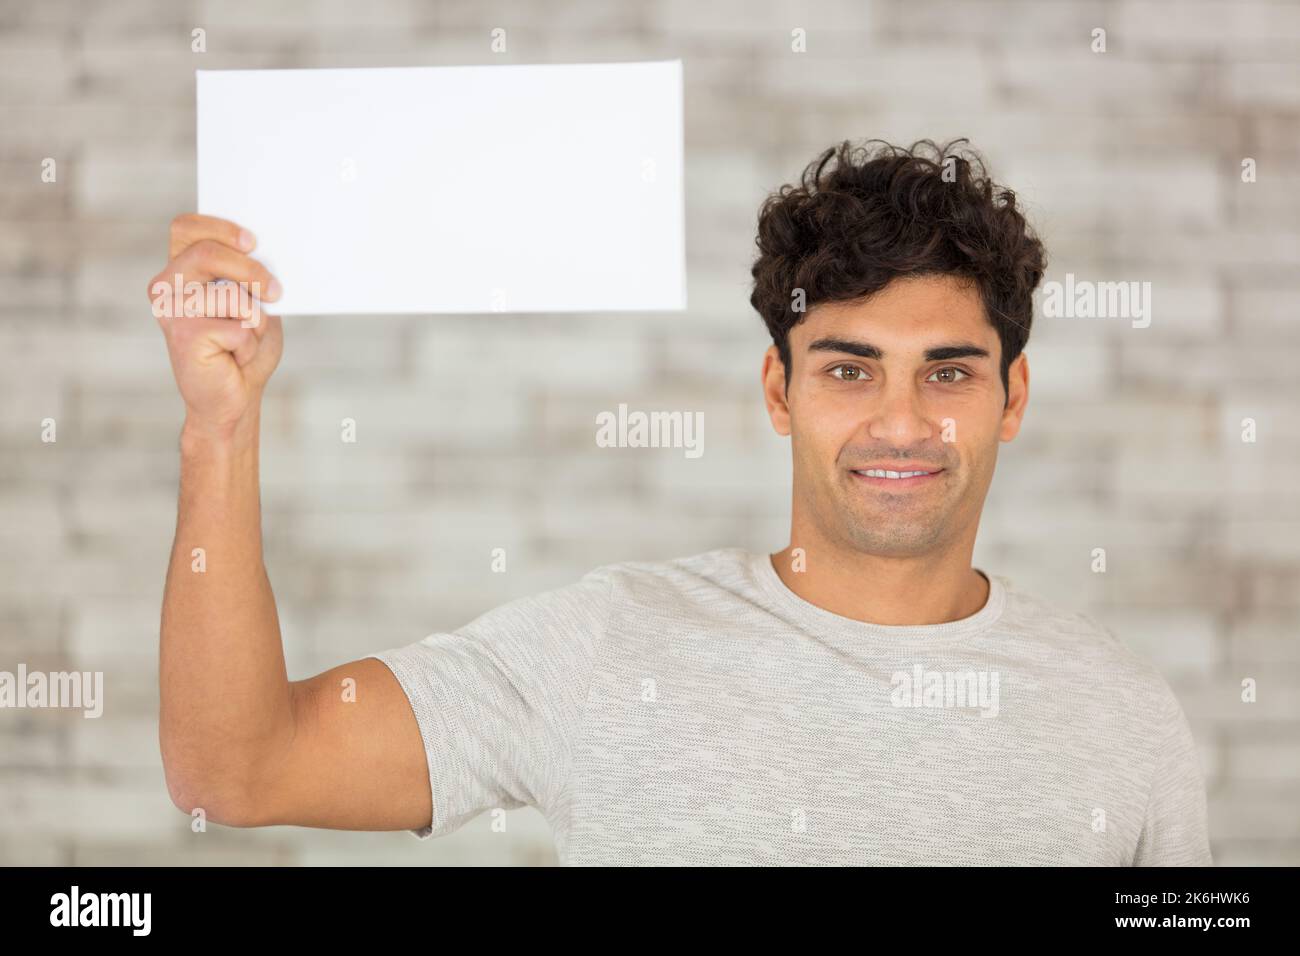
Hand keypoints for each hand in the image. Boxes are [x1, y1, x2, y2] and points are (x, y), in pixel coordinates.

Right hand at [148, 214, 284, 440]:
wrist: (235, 397)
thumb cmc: (244, 347)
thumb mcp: (253, 302)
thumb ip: (248, 276)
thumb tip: (264, 251)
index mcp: (180, 269)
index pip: (186, 227)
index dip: (219, 227)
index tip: (253, 241)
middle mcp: (166, 286)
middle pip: (207, 253)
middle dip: (252, 271)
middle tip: (275, 292)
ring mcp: (170, 311)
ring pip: (232, 295)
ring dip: (255, 321)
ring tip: (244, 340)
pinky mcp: (182, 335)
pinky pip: (238, 327)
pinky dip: (250, 345)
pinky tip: (235, 357)